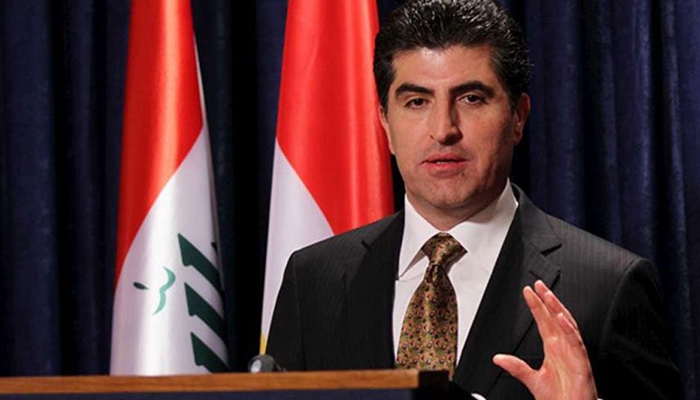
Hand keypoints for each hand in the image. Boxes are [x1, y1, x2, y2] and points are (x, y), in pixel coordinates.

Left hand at [492, 280, 597, 399]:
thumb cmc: (560, 397)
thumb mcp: (532, 380)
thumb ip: (516, 367)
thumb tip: (498, 358)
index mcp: (553, 349)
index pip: (544, 321)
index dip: (536, 305)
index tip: (528, 292)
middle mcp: (564, 348)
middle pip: (555, 317)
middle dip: (547, 299)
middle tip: (538, 284)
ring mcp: (573, 353)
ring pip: (567, 325)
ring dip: (558, 309)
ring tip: (548, 295)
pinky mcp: (581, 363)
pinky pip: (576, 342)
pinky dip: (570, 329)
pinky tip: (560, 318)